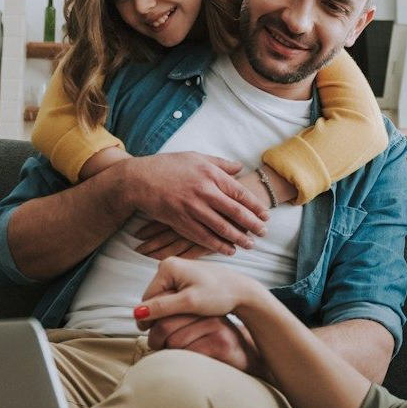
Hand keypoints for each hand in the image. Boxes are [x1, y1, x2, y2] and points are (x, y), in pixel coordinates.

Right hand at [120, 154, 267, 255]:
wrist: (140, 179)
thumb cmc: (169, 165)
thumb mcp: (196, 157)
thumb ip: (220, 164)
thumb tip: (240, 168)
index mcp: (211, 174)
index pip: (240, 193)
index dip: (255, 206)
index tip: (266, 215)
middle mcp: (204, 191)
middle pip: (235, 212)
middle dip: (252, 224)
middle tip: (264, 233)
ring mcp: (192, 208)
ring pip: (221, 227)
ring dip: (238, 238)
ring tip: (250, 245)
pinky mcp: (181, 221)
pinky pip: (204, 237)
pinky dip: (218, 245)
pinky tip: (228, 250)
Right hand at [137, 257, 265, 324]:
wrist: (242, 291)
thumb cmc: (219, 295)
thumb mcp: (190, 303)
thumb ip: (162, 307)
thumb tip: (136, 314)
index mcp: (167, 267)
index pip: (147, 298)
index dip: (149, 318)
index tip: (157, 335)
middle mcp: (169, 264)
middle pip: (154, 298)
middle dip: (160, 314)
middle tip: (172, 331)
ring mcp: (177, 270)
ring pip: (163, 299)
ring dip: (168, 312)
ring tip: (182, 323)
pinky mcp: (185, 277)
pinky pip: (172, 296)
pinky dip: (177, 308)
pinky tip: (188, 316)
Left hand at [146, 313, 262, 373]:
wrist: (246, 356)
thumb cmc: (212, 342)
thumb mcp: (196, 325)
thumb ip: (175, 319)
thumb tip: (142, 318)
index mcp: (199, 305)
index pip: (166, 310)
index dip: (153, 323)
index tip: (151, 334)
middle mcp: (207, 313)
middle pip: (166, 326)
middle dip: (156, 340)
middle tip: (156, 346)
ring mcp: (215, 328)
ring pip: (174, 342)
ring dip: (169, 353)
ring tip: (175, 356)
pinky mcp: (220, 345)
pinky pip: (188, 355)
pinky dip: (183, 362)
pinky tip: (190, 362)